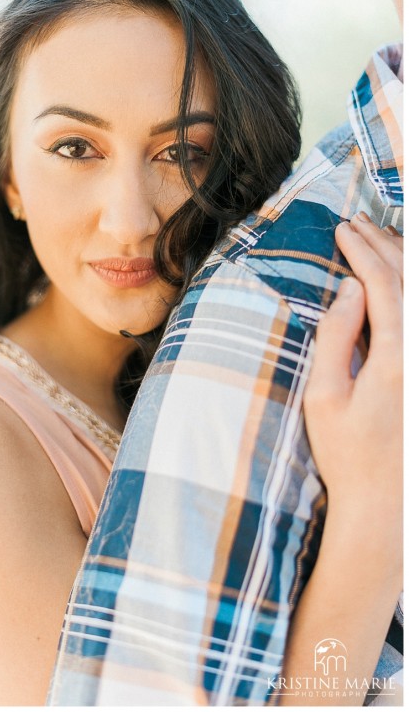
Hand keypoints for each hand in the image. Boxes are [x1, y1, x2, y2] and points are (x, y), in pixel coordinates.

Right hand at [304, 213, 401, 544]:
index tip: (342, 228)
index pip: (383, 286)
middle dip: (383, 246)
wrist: (387, 501)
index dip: (362, 252)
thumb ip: (336, 337)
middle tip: (358, 223)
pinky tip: (403, 281)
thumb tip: (349, 288)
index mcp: (396, 357)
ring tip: (381, 237)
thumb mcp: (324, 396)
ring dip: (403, 261)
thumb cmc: (348, 452)